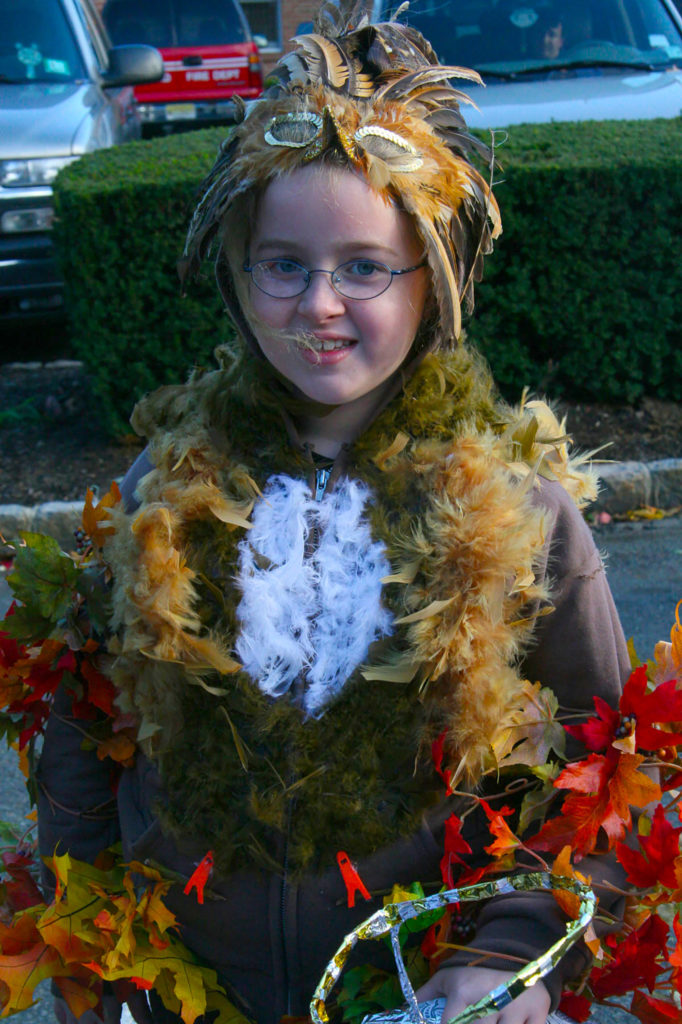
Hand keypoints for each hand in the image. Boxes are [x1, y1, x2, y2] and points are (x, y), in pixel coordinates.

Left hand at [415, 965, 550, 1023]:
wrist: (513, 952)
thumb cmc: (474, 971)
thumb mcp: (447, 977)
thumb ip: (426, 995)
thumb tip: (402, 1011)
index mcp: (463, 993)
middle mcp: (489, 1000)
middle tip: (476, 1021)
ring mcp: (516, 1008)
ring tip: (489, 1022)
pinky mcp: (538, 1012)